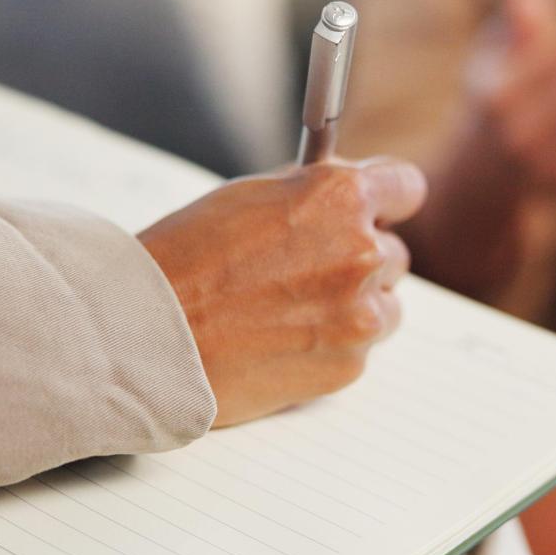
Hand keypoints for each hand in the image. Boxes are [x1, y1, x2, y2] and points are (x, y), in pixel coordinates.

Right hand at [138, 159, 425, 426]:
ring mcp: (359, 315)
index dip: (388, 201)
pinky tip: (281, 341)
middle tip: (311, 271)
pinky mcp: (348, 366)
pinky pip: (357, 350)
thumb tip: (343, 198)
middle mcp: (362, 253)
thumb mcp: (250, 196)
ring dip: (352, 307)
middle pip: (393, 253)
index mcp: (341, 197)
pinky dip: (329, 347)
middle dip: (360, 260)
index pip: (406, 188)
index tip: (381, 210)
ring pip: (384, 307)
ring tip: (291, 312)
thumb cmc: (184, 260)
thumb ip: (310, 195)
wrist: (149, 335)